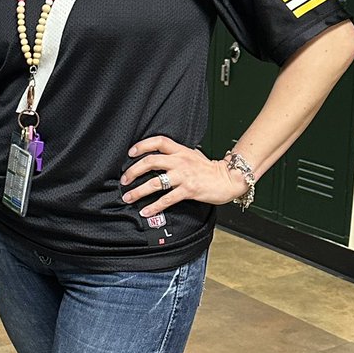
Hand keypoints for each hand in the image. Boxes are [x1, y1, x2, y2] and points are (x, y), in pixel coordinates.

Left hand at [120, 135, 247, 216]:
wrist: (229, 179)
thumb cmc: (210, 169)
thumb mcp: (194, 155)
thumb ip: (178, 154)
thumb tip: (163, 155)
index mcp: (181, 151)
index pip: (158, 141)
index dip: (142, 145)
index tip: (130, 152)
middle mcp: (180, 161)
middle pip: (150, 161)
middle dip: (133, 171)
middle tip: (124, 180)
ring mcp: (184, 176)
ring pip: (155, 182)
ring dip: (138, 191)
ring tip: (128, 197)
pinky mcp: (188, 190)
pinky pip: (167, 199)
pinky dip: (154, 206)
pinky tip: (146, 211)